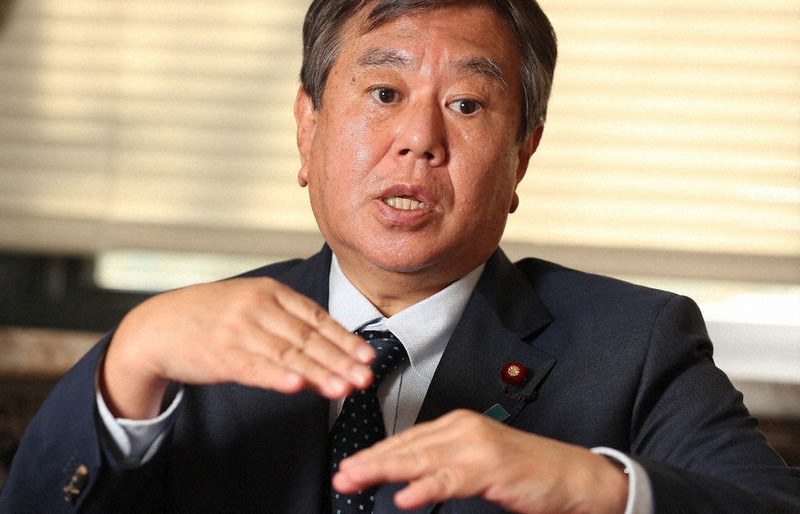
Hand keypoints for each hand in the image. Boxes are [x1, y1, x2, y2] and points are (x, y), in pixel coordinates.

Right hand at [100, 277, 374, 418]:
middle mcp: (257, 306)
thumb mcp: (254, 309)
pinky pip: (254, 367)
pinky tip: (297, 386)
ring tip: (343, 388)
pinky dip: (277, 376)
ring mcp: (237, 329)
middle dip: (340, 359)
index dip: (344, 339)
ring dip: (318, 372)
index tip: (368, 357)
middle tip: (365, 377)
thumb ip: (289, 329)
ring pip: (287, 353)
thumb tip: (333, 357)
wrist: (158, 325)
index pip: (316, 317)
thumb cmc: (215, 319)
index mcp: (270, 291)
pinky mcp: (220, 354)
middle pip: (307, 337)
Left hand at [333, 410, 628, 513]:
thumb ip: (444, 466)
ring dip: (384, 470)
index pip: (407, 439)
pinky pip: (451, 479)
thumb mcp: (477, 464)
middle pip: (407, 446)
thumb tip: (407, 479)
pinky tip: (404, 497)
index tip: (349, 467)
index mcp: (457, 426)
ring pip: (421, 459)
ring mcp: (478, 446)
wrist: (574, 477)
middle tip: (341, 475)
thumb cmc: (525, 473)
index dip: (376, 454)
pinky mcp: (493, 467)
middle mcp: (463, 429)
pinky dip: (426, 488)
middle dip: (371, 461)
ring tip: (355, 480)